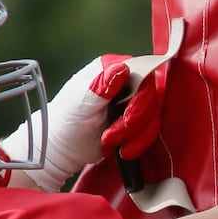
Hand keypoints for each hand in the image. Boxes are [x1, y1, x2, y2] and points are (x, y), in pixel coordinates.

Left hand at [3, 55, 163, 192]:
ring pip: (153, 116)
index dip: (140, 98)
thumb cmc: (67, 121)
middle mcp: (125, 81)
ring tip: (109, 143)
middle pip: (150, 97)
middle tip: (111, 136)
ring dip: (134, 136)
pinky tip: (121, 150)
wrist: (64, 147)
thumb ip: (102, 84)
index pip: (142, 74)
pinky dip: (138, 143)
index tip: (127, 118)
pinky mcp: (138, 120)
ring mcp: (133, 101)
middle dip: (133, 123)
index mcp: (110, 68)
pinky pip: (151, 130)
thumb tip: (122, 68)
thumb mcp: (81, 101)